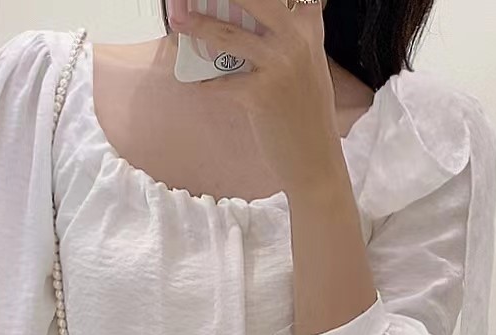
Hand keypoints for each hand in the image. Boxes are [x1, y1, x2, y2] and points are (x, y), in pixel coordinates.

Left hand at [172, 0, 340, 191]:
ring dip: (199, 26)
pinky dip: (206, 84)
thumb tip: (251, 25)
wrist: (316, 158)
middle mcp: (297, 42)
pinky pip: (222, 83)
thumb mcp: (309, 67)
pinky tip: (195, 84)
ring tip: (179, 20)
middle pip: (257, 0)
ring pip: (230, 36)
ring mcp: (279, 67)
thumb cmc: (308, 116)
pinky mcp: (261, 95)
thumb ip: (289, 40)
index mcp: (309, 31)